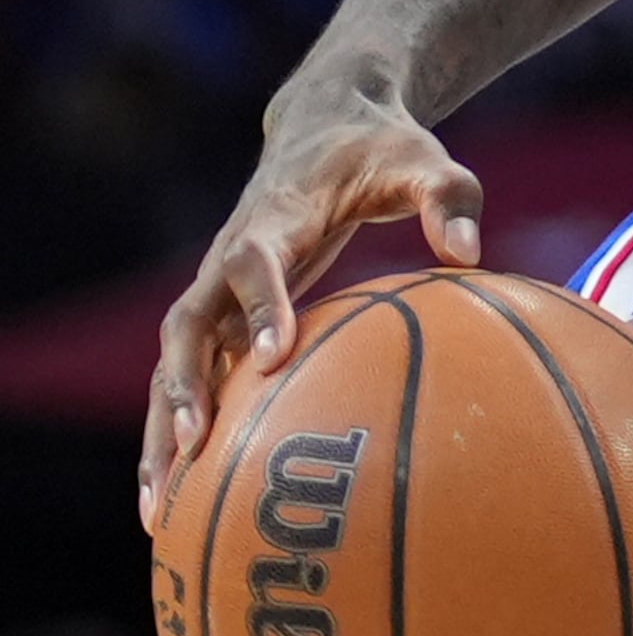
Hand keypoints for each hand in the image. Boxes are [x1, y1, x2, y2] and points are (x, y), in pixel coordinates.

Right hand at [142, 93, 484, 528]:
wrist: (324, 125)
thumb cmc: (382, 147)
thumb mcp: (426, 159)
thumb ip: (449, 198)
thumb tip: (470, 253)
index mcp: (275, 221)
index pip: (254, 265)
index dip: (259, 307)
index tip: (270, 358)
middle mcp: (229, 260)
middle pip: (186, 327)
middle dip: (183, 386)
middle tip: (192, 445)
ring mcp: (218, 291)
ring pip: (174, 366)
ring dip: (159, 433)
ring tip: (158, 510)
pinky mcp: (224, 315)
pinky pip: (191, 378)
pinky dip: (177, 433)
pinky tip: (184, 500)